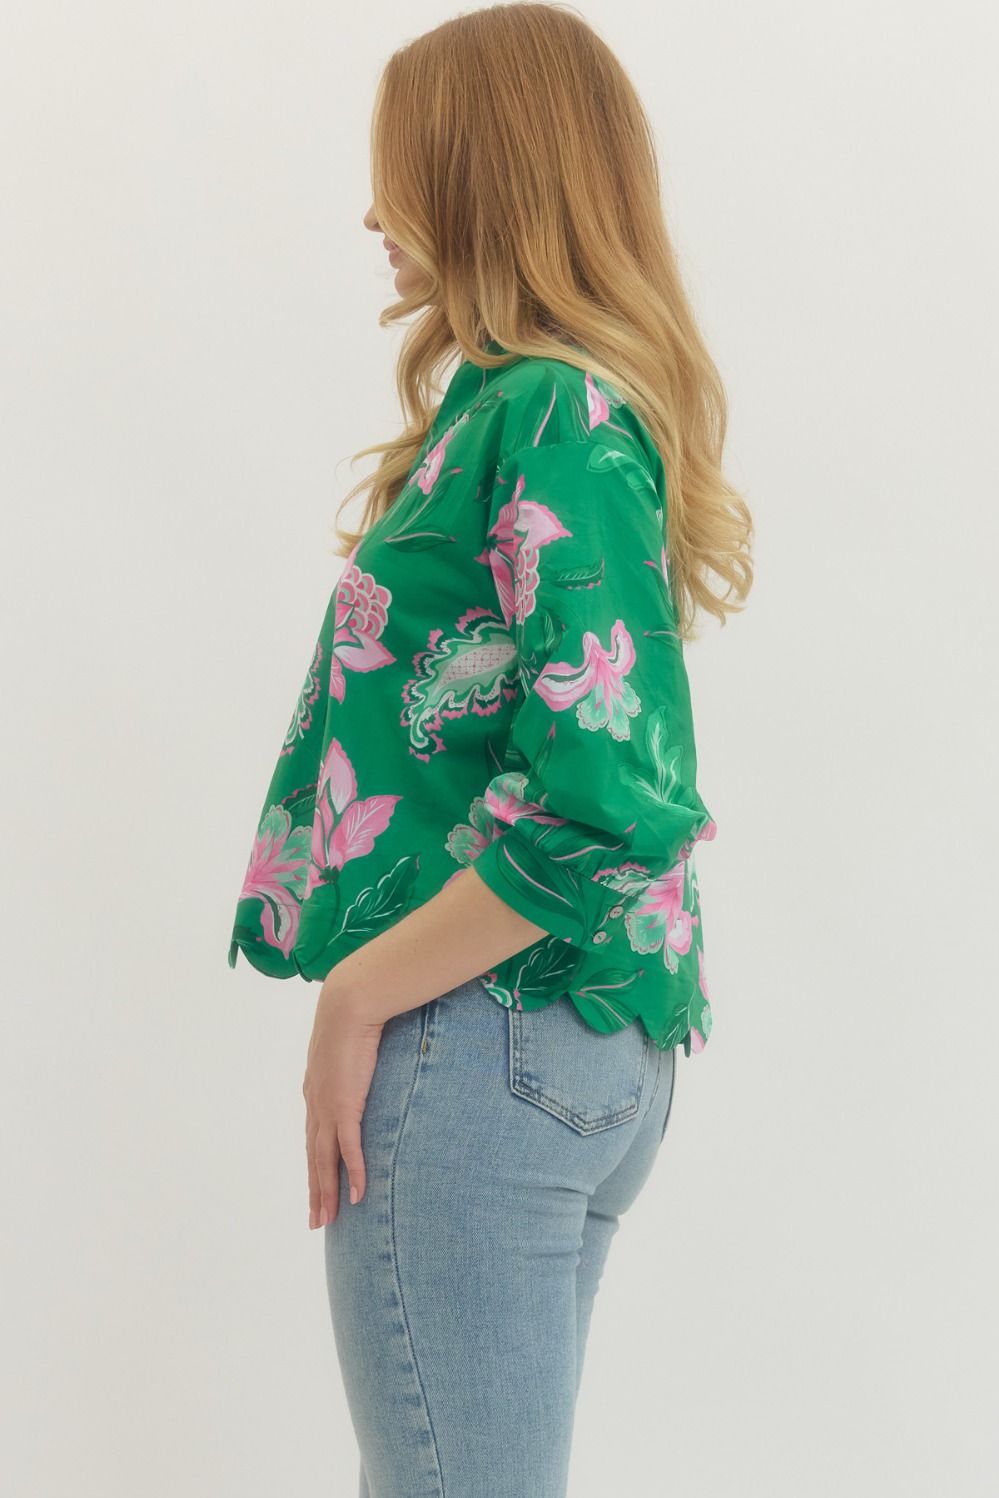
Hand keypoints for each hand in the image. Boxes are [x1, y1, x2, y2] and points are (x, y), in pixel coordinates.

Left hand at [302, 975, 384, 1228]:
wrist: (349, 1004)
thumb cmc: (353, 1015)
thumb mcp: (351, 1044)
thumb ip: (355, 1060)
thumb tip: (366, 1060)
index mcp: (316, 1090)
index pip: (314, 1137)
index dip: (315, 1166)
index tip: (317, 1188)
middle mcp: (316, 1104)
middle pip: (314, 1157)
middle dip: (315, 1191)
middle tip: (317, 1221)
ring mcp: (328, 1106)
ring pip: (324, 1160)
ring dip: (326, 1192)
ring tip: (328, 1220)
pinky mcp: (345, 1105)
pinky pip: (348, 1147)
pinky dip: (351, 1172)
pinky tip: (356, 1195)